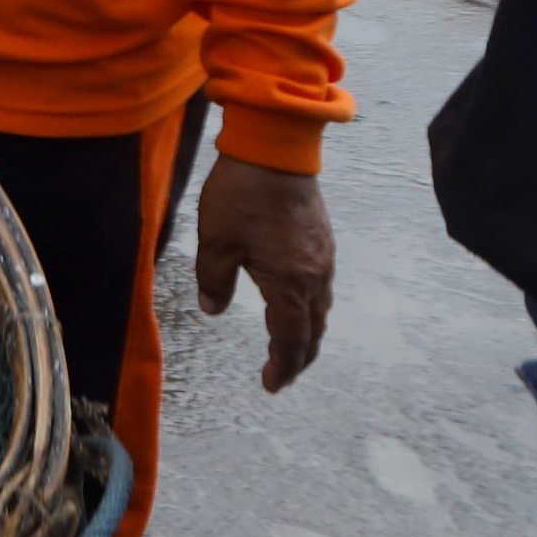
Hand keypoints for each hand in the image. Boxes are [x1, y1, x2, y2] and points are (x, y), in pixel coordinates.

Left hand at [195, 158, 334, 391]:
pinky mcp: (323, 241)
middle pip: (313, 331)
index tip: (271, 385)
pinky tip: (297, 306)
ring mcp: (324, 258)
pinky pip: (322, 288)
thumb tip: (213, 309)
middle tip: (282, 375)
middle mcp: (315, 277)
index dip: (282, 366)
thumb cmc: (242, 197)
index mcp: (290, 284)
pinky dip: (310, 309)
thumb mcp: (216, 242)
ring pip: (320, 310)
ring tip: (291, 348)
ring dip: (307, 334)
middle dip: (298, 358)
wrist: (276, 152)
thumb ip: (214, 281)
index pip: (290, 339)